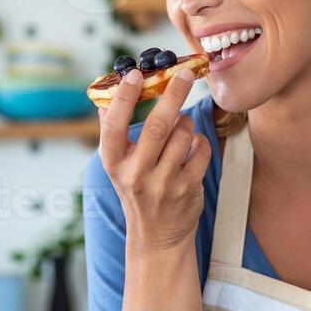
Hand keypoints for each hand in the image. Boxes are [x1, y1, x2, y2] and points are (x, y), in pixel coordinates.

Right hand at [97, 66, 210, 251]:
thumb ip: (112, 130)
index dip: (124, 97)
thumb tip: (109, 92)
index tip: (136, 74)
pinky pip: (201, 149)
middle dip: (174, 93)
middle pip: (158, 125)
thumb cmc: (137, 189)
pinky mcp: (187, 189)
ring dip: (186, 123)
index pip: (113, 125)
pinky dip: (200, 141)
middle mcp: (135, 174)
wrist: (156, 236)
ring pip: (183, 134)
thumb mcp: (118, 165)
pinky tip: (193, 147)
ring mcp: (163, 184)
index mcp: (113, 163)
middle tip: (185, 74)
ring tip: (182, 127)